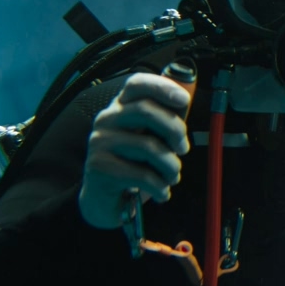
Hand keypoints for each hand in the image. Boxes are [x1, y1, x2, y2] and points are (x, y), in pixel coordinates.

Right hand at [77, 73, 192, 228]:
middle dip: (174, 130)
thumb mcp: (149, 139)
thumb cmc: (133, 166)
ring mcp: (100, 142)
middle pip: (146, 111)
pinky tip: (162, 193)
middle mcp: (106, 120)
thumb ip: (164, 122)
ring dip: (171, 166)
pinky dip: (160, 187)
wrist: (103, 201)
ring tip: (173, 177)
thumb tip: (185, 102)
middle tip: (184, 149)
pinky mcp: (100, 167)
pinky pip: (142, 174)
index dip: (161, 87)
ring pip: (148, 146)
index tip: (184, 100)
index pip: (136, 84)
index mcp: (119, 107)